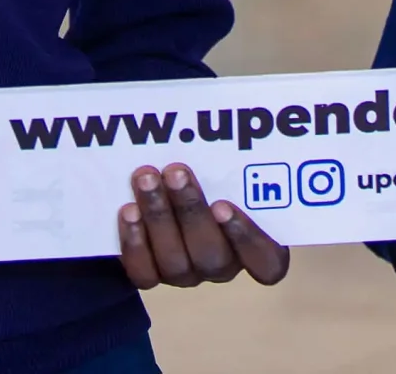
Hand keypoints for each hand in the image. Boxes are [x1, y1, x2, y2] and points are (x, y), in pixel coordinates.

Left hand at [115, 164, 288, 288]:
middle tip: (175, 171)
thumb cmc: (210, 167)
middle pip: (213, 256)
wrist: (164, 183)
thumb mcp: (227, 159)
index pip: (267, 261)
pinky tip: (128, 210)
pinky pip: (144, 272)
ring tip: (145, 179)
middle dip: (190, 211)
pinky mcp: (153, 275)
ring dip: (158, 217)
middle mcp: (223, 265)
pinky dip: (134, 242)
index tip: (224, 205)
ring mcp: (187, 273)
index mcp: (255, 243)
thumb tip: (234, 120)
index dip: (248, 239)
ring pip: (176, 262)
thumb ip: (232, 153)